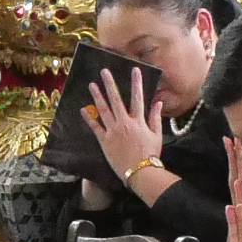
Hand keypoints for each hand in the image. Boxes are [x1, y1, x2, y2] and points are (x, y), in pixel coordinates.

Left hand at [83, 68, 168, 193]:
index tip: (134, 70)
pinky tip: (83, 109)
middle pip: (116, 100)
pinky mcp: (104, 141)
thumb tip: (158, 102)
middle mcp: (124, 123)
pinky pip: (95, 127)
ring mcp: (113, 131)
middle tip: (104, 72)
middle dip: (110, 84)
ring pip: (103, 110)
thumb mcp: (157, 135)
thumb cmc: (150, 154)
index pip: (138, 97)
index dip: (136, 83)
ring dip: (97, 96)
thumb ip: (156, 118)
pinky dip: (89, 118)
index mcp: (138, 121)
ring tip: (91, 85)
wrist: (139, 171)